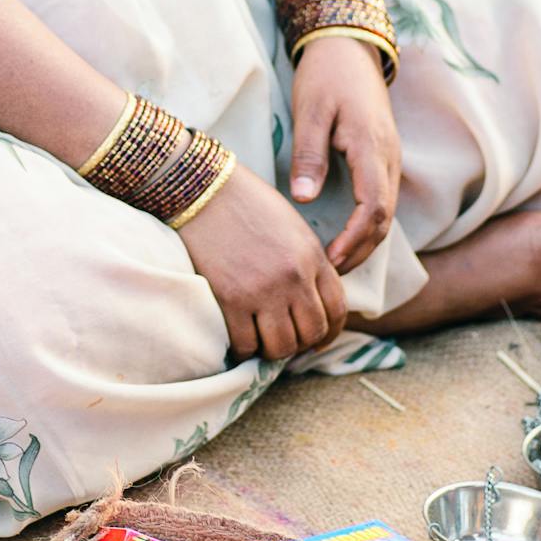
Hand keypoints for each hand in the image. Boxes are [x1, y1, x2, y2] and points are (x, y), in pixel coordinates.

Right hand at [177, 161, 346, 363]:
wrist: (204, 190)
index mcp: (312, 257)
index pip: (337, 310)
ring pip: (282, 346)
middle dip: (302, 343)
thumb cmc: (247, 204)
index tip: (318, 340)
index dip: (330, 332)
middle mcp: (293, 278)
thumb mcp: (293, 228)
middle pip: (311, 333)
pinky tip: (241, 338)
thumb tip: (312, 303)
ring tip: (263, 341)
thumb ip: (309, 264)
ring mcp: (262, 291)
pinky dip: (245, 349)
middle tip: (286, 340)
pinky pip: (246, 345)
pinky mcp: (230, 300)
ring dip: (274, 350)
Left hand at [288, 35, 401, 273]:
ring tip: (335, 264)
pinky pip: (382, 201)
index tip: (329, 261)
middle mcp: (389, 158)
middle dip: (360, 251)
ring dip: (365, 243)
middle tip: (329, 275)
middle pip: (385, 220)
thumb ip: (309, 155)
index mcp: (372, 148)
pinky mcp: (383, 158)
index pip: (374, 209)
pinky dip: (368, 226)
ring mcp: (390, 159)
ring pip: (386, 213)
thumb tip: (304, 198)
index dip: (354, 241)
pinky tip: (346, 237)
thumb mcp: (310, 111)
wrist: (349, 46)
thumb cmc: (326, 75)